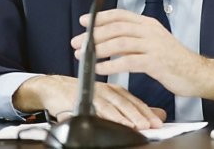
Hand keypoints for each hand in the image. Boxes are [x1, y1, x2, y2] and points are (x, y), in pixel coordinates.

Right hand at [12, 74, 164, 128]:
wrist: (54, 88)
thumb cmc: (82, 95)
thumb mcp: (108, 101)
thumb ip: (131, 108)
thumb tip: (158, 114)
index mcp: (114, 90)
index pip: (134, 101)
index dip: (147, 111)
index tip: (159, 122)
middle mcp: (107, 90)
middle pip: (128, 103)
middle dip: (141, 115)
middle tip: (153, 125)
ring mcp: (95, 93)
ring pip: (115, 105)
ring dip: (128, 116)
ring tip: (139, 125)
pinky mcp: (83, 97)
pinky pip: (98, 108)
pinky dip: (109, 115)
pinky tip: (117, 121)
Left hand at [71, 9, 213, 103]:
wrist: (197, 73)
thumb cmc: (173, 60)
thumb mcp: (154, 42)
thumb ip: (135, 38)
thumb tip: (110, 39)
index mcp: (148, 24)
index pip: (120, 15)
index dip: (100, 17)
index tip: (84, 21)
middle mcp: (150, 31)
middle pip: (116, 28)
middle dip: (94, 35)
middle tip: (77, 43)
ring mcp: (153, 46)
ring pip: (120, 42)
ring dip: (99, 49)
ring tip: (84, 56)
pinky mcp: (155, 62)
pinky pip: (128, 61)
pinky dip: (111, 65)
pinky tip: (100, 69)